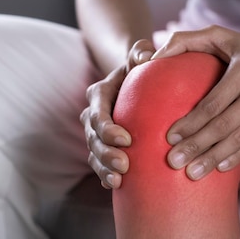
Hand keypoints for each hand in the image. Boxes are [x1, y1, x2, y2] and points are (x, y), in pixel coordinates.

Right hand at [80, 39, 155, 188]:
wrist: (135, 80)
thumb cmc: (141, 66)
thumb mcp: (140, 54)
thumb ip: (141, 51)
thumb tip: (147, 56)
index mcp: (99, 93)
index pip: (98, 113)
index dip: (108, 128)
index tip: (127, 139)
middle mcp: (93, 114)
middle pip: (93, 138)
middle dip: (106, 153)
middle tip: (124, 165)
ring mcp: (96, 133)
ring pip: (93, 154)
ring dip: (104, 168)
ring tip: (118, 180)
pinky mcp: (103, 147)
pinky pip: (99, 164)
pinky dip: (105, 175)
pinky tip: (118, 187)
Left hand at [152, 25, 239, 179]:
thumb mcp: (220, 35)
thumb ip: (185, 40)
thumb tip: (154, 58)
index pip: (214, 102)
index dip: (191, 122)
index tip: (170, 138)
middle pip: (225, 125)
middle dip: (197, 146)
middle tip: (174, 162)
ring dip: (215, 158)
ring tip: (193, 173)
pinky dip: (238, 157)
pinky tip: (219, 167)